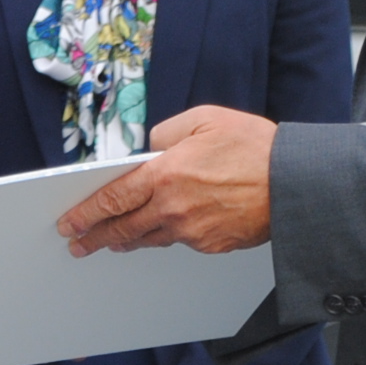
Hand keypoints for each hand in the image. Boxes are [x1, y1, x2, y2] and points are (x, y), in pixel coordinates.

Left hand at [56, 106, 276, 256]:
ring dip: (127, 241)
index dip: (85, 213)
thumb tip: (149, 148)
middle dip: (95, 237)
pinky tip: (162, 232)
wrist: (296, 183)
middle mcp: (173, 208)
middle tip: (78, 244)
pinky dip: (168, 235)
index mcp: (165, 174)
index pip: (112, 198)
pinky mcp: (212, 245)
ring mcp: (193, 231)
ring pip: (149, 239)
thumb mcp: (204, 119)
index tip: (69, 223)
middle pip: (123, 228)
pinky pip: (181, 241)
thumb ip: (166, 133)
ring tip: (112, 242)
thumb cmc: (255, 147)